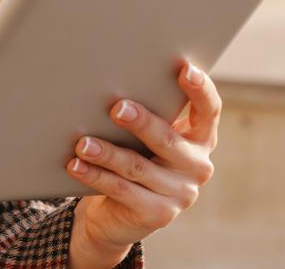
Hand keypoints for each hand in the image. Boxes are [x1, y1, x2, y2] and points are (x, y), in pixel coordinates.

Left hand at [66, 61, 220, 267]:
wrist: (119, 215)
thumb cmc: (134, 158)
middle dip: (142, 123)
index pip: (208, 111)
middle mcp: (197, 166)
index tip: (185, 69)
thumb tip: (113, 77)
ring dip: (108, 153)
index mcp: (200, 138)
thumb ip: (147, 113)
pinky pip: (122, 190)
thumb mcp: (145, 137)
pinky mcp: (158, 215)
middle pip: (168, 140)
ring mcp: (180, 194)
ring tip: (83, 143)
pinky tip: (76, 165)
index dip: (200, 89)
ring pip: (138, 167)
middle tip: (117, 107)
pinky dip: (96, 176)